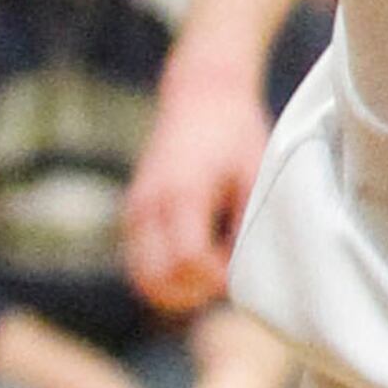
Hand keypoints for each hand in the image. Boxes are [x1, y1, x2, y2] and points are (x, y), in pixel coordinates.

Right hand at [126, 42, 270, 314]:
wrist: (201, 93)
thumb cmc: (235, 133)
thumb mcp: (255, 173)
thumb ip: (248, 224)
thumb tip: (247, 274)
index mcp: (182, 193)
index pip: (188, 261)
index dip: (216, 279)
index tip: (241, 271)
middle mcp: (149, 205)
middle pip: (155, 281)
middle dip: (193, 293)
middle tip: (226, 278)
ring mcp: (135, 211)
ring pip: (142, 279)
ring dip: (177, 290)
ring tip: (213, 270)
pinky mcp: (133, 215)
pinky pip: (140, 264)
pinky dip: (165, 276)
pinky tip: (199, 260)